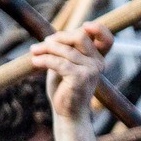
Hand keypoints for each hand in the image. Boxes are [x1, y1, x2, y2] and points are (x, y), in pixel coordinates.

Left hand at [34, 23, 113, 140]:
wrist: (67, 115)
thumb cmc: (65, 89)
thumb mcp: (66, 65)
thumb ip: (66, 51)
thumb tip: (53, 37)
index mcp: (98, 59)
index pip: (106, 39)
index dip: (99, 29)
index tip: (85, 25)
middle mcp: (98, 63)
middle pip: (80, 37)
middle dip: (59, 37)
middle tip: (43, 44)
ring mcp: (91, 70)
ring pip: (66, 49)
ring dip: (46, 48)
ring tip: (34, 52)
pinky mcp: (80, 78)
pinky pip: (58, 62)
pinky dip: (44, 60)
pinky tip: (34, 61)